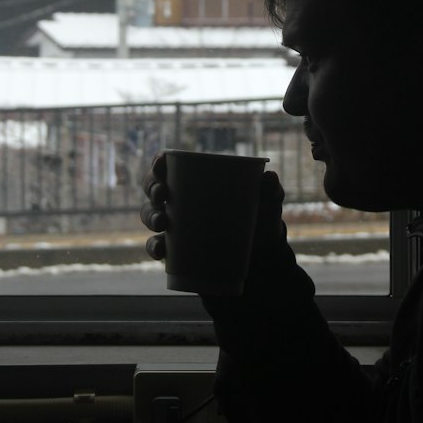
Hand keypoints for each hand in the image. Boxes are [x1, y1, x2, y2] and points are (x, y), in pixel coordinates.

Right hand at [139, 153, 291, 292]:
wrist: (261, 260)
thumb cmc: (260, 222)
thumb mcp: (268, 206)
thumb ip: (272, 192)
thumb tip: (269, 176)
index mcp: (197, 183)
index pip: (169, 167)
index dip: (158, 163)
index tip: (161, 162)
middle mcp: (180, 202)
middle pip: (153, 188)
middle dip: (151, 187)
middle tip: (162, 192)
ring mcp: (176, 227)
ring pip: (150, 215)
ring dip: (150, 215)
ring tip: (162, 221)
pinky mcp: (176, 251)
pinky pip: (156, 248)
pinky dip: (154, 248)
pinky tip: (161, 249)